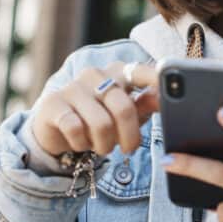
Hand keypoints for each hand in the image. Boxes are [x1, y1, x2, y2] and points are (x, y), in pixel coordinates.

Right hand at [31, 62, 158, 155]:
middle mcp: (95, 73)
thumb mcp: (126, 112)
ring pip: (100, 123)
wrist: (56, 128)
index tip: (169, 95)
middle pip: (123, 108)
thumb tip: (162, 99)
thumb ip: (145, 103)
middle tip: (127, 149)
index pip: (141, 72)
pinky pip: (75, 129)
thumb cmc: (99, 118)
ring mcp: (72, 86)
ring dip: (104, 145)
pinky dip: (81, 144)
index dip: (156, 81)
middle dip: (128, 137)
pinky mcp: (53, 103)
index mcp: (118, 72)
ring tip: (101, 146)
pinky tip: (79, 142)